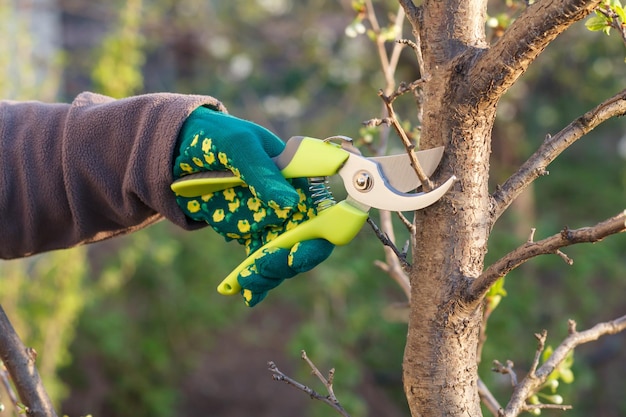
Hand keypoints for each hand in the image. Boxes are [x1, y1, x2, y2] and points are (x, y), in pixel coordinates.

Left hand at [173, 106, 333, 305]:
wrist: (178, 149)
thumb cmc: (216, 137)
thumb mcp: (238, 146)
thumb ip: (262, 172)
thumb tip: (289, 203)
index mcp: (299, 177)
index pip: (325, 210)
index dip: (323, 234)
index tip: (300, 249)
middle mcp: (292, 202)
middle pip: (308, 241)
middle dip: (292, 260)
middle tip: (267, 266)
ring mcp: (272, 221)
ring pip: (284, 257)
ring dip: (271, 274)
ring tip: (246, 281)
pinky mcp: (251, 235)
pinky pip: (259, 262)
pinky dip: (255, 282)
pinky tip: (247, 295)